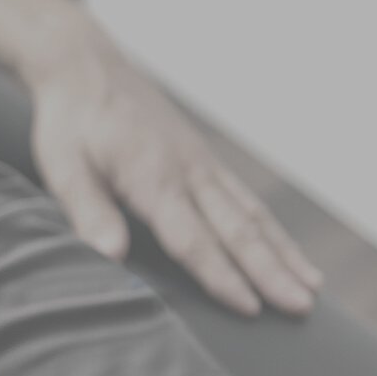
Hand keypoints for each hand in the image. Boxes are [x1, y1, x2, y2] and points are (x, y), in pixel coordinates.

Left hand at [26, 22, 320, 315]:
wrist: (86, 67)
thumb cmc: (70, 123)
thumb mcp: (63, 167)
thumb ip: (89, 211)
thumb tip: (110, 256)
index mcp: (153, 178)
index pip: (192, 238)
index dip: (221, 276)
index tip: (250, 308)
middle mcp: (188, 172)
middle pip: (236, 230)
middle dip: (271, 272)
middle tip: (302, 308)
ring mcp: (201, 164)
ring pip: (251, 215)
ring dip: (283, 254)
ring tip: (313, 288)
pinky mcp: (203, 159)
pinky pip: (245, 199)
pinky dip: (271, 229)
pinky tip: (287, 252)